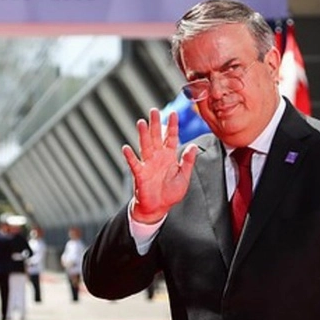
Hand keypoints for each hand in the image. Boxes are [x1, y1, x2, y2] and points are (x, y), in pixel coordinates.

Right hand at [122, 109, 197, 223]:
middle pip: (156, 137)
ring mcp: (148, 164)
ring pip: (145, 146)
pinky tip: (126, 148)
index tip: (173, 113)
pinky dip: (130, 156)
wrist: (158, 208)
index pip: (171, 138)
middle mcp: (158, 157)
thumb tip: (193, 146)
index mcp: (169, 157)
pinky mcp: (140, 174)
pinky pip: (134, 164)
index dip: (172, 126)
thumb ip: (188, 161)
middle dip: (155, 124)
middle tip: (153, 111)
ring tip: (141, 123)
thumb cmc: (170, 193)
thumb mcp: (184, 177)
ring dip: (143, 135)